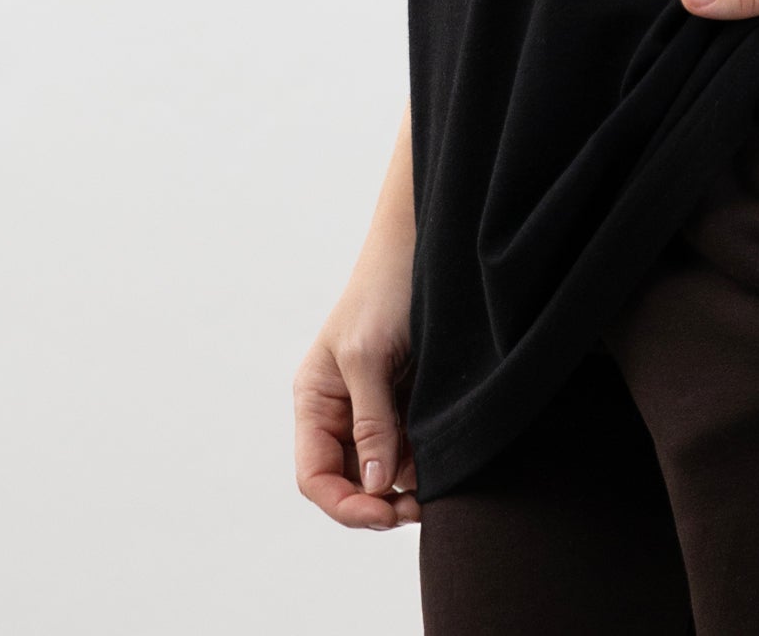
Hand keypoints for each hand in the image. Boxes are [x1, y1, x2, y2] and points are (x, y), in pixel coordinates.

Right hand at [293, 255, 420, 529]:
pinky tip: (443, 457)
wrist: (426, 245)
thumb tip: (374, 486)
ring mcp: (374, 406)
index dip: (344, 504)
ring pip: (383, 469)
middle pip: (349, 480)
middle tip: (419, 508)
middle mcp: (340, 410)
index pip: (315, 475)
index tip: (383, 513)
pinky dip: (423, 460)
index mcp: (315, 400)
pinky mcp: (407, 399)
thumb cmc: (384, 291)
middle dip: (379, 501)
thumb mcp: (368, 357)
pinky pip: (410, 446)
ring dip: (405, 483)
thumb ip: (370, 423)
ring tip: (436, 478)